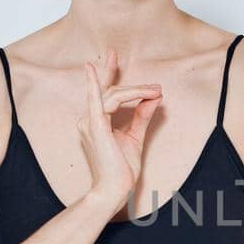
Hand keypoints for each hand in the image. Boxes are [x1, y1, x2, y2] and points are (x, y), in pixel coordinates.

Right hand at [78, 46, 161, 209]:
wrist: (115, 190)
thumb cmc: (122, 169)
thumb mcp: (135, 137)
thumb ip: (142, 116)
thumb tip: (154, 97)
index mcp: (96, 122)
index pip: (103, 94)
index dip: (107, 74)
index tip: (113, 58)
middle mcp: (88, 120)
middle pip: (107, 91)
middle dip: (110, 70)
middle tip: (114, 53)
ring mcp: (89, 123)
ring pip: (113, 95)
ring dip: (136, 89)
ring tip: (155, 90)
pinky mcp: (95, 127)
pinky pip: (98, 101)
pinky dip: (94, 84)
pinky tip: (92, 70)